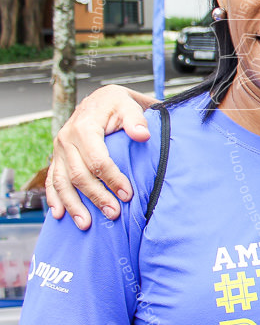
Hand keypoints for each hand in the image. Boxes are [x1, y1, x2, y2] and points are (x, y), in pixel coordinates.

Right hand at [46, 86, 153, 228]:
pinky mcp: (57, 158)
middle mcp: (66, 139)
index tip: (127, 195)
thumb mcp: (129, 106)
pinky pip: (51, 180)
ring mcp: (59, 150)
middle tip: (113, 214)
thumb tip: (143, 135)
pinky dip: (54, 198)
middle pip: (79, 175)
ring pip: (62, 182)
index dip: (112, 179)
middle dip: (96, 196)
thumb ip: (136, 121)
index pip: (97, 160)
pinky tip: (59, 215)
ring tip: (86, 224)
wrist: (100, 99)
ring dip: (73, 205)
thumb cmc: (118, 105)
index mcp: (84, 128)